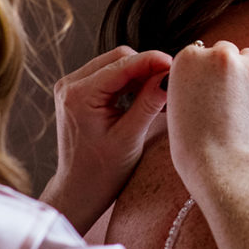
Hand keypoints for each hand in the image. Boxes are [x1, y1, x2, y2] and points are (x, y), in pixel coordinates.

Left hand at [40, 46, 171, 233]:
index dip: (153, 61)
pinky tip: (145, 96)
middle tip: (171, 82)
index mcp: (79, 95)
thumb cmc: (103, 173)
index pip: (122, 64)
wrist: (78, 190)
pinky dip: (128, 82)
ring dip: (139, 74)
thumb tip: (170, 75)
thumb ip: (149, 103)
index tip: (178, 65)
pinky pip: (107, 75)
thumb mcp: (130, 137)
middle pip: (118, 58)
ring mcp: (71, 87)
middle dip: (146, 67)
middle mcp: (70, 85)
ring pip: (114, 64)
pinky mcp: (76, 92)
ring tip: (159, 92)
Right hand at [165, 40, 248, 203]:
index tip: (205, 90)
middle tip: (225, 98)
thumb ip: (193, 82)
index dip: (203, 72)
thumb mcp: (177, 105)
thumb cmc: (192, 145)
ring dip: (247, 73)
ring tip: (241, 104)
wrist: (222, 166)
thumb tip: (210, 78)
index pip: (198, 52)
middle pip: (226, 51)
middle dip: (226, 68)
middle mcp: (219, 56)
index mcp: (188, 58)